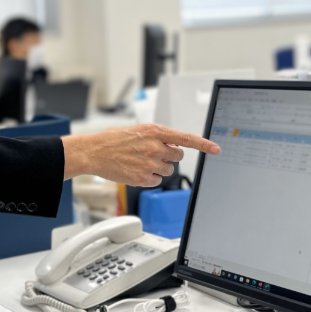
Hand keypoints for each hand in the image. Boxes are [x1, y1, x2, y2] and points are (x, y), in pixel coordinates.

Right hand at [62, 124, 219, 185]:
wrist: (94, 152)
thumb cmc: (112, 140)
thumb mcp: (137, 130)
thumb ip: (157, 136)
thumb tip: (172, 144)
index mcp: (154, 131)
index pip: (186, 138)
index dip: (204, 144)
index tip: (216, 148)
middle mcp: (154, 147)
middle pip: (178, 156)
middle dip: (169, 156)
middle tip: (153, 154)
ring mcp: (149, 163)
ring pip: (168, 170)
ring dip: (159, 168)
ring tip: (141, 162)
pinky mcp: (143, 178)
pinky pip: (156, 181)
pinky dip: (149, 178)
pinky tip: (136, 171)